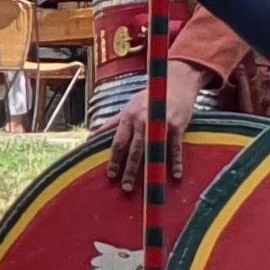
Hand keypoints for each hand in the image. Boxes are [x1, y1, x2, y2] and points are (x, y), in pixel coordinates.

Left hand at [99, 61, 214, 192]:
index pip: (119, 141)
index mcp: (129, 116)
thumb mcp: (129, 106)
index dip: (114, 159)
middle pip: (134, 150)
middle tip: (125, 187)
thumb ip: (112, 123)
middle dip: (129, 169)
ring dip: (150, 169)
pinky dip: (176, 162)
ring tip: (148, 186)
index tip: (111, 175)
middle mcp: (143, 120)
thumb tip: (92, 136)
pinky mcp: (177, 126)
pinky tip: (175, 175)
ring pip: (153, 150)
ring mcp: (161, 123)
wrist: (176, 82)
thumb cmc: (150, 96)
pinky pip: (175, 147)